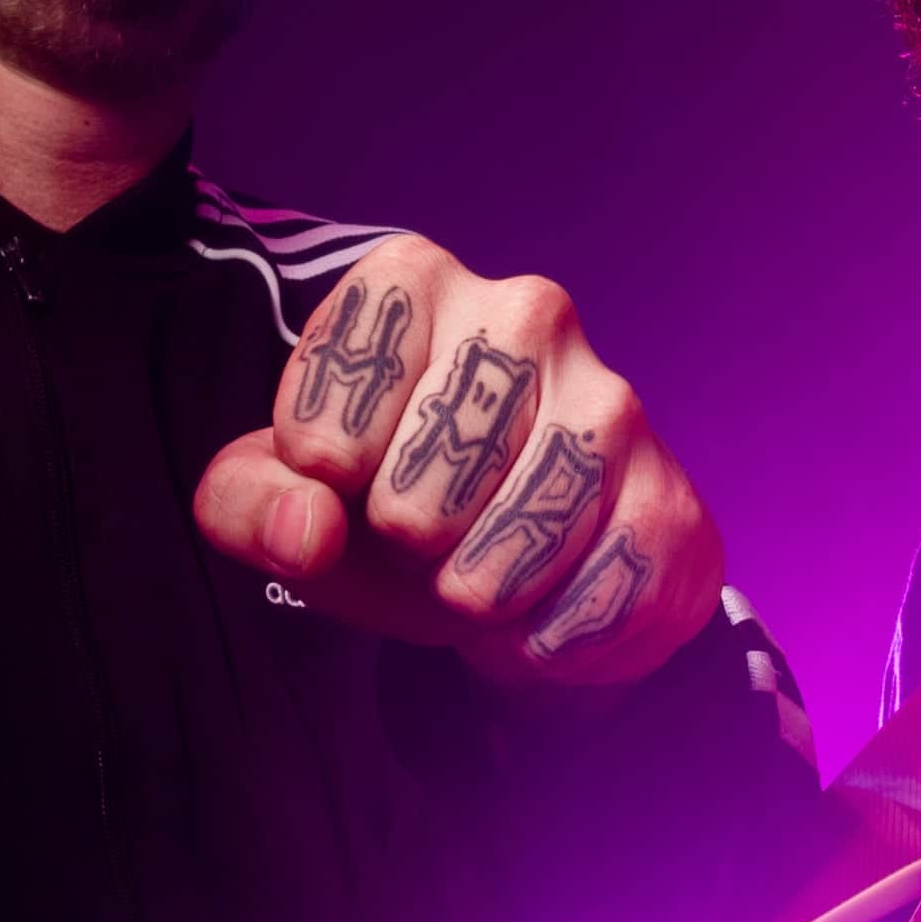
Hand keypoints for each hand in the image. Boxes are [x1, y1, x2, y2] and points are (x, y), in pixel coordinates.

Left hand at [191, 237, 729, 693]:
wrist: (505, 573)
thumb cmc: (381, 506)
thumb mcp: (286, 500)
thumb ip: (250, 503)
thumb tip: (305, 524)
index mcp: (418, 283)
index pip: (352, 370)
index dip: (327, 457)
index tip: (338, 478)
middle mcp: (528, 315)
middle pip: (442, 462)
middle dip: (412, 535)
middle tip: (421, 538)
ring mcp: (613, 402)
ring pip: (533, 528)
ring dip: (482, 593)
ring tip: (474, 585)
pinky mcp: (670, 497)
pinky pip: (604, 593)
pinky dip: (549, 639)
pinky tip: (536, 617)